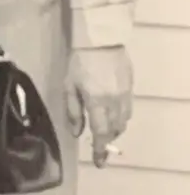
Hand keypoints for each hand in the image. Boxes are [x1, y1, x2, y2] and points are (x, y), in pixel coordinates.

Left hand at [65, 46, 133, 167]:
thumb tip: (77, 132)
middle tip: (99, 144)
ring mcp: (125, 95)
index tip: (98, 161)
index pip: (100, 133)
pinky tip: (113, 113)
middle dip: (107, 139)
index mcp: (97, 102)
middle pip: (114, 130)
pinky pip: (128, 110)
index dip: (100, 149)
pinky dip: (121, 117)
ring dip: (115, 129)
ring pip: (123, 121)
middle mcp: (114, 102)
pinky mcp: (131, 87)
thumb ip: (73, 110)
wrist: (101, 38)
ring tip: (105, 128)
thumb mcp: (69, 84)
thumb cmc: (80, 60)